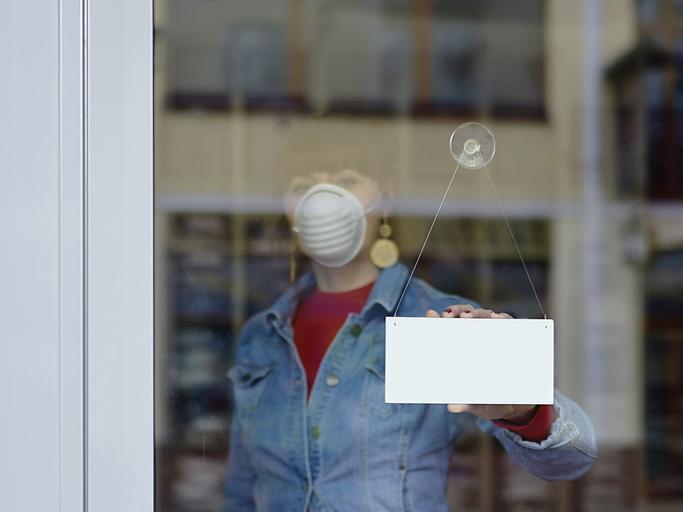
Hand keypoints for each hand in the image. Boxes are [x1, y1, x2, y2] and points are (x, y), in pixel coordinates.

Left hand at [425, 304, 535, 422]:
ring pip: (482, 316)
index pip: (446, 331)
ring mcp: (492, 336)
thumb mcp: (478, 405)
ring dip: (476, 313)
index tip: (430, 314)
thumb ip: (466, 404)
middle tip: (450, 315)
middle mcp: (475, 340)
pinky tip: (495, 318)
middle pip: (462, 318)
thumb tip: (452, 407)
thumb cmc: (490, 402)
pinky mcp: (511, 336)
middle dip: (456, 312)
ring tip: (469, 316)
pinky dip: (501, 318)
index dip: (436, 321)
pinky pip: (506, 322)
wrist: (518, 405)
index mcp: (461, 352)